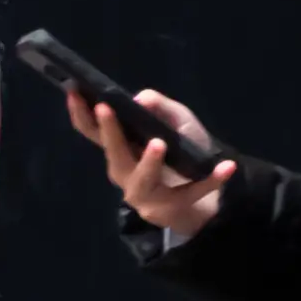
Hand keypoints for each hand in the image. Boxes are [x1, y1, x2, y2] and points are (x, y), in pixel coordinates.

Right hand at [71, 86, 231, 235]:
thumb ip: (159, 107)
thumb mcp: (175, 122)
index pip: (92, 133)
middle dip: (110, 132)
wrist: (204, 196)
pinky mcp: (172, 208)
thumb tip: (140, 99)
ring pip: (143, 179)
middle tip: (106, 108)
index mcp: (120, 151)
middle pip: (114, 154)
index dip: (81, 113)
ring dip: (150, 161)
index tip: (74, 92)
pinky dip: (211, 179)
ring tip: (158, 143)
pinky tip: (226, 166)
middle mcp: (124, 174)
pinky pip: (192, 192)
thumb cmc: (181, 152)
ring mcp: (145, 195)